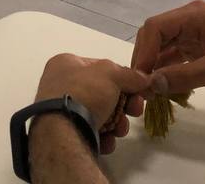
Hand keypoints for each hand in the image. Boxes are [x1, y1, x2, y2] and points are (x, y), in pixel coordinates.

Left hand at [34, 53, 152, 153]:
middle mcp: (61, 84)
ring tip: (119, 130)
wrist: (63, 131)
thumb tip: (144, 78)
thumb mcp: (111, 74)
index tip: (139, 90)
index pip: (101, 68)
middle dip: (123, 105)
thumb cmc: (84, 93)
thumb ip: (129, 75)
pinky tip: (107, 140)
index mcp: (66, 63)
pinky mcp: (65, 132)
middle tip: (134, 112)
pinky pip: (89, 131)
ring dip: (116, 123)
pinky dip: (102, 137)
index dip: (122, 78)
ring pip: (99, 114)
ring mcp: (62, 109)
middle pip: (102, 93)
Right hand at [131, 0, 204, 95]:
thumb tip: (151, 85)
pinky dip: (169, 70)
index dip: (143, 52)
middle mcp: (191, 19)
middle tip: (141, 87)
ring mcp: (196, 31)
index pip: (155, 27)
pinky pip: (177, 55)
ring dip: (156, 66)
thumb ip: (182, 76)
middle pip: (156, 35)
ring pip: (164, 46)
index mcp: (195, 15)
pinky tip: (165, 87)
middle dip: (146, 59)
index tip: (139, 78)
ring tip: (149, 91)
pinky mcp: (201, 45)